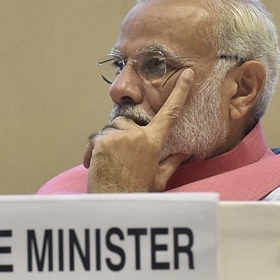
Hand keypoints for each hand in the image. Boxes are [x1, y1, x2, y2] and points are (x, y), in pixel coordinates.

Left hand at [84, 69, 193, 192]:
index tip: (186, 74)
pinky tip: (95, 164)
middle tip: (121, 158)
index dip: (180, 92)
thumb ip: (171, 162)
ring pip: (110, 129)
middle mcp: (138, 135)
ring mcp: (119, 137)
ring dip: (108, 142)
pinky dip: (93, 150)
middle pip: (128, 121)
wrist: (114, 205)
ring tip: (109, 164)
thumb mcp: (159, 179)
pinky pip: (96, 138)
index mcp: (155, 142)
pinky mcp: (101, 141)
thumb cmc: (136, 194)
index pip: (170, 113)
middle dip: (122, 135)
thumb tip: (185, 152)